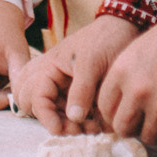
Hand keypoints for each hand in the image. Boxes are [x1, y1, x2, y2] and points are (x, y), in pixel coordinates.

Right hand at [19, 15, 140, 132]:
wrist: (125, 26)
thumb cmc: (106, 39)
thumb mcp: (92, 63)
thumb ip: (81, 91)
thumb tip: (73, 119)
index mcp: (49, 66)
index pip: (35, 97)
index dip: (46, 116)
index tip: (62, 130)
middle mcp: (50, 75)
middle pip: (32, 104)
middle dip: (52, 120)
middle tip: (76, 127)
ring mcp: (61, 81)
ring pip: (50, 109)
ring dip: (65, 122)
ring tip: (90, 126)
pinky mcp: (76, 88)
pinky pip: (67, 107)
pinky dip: (77, 118)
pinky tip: (95, 121)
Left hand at [96, 28, 156, 145]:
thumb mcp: (135, 52)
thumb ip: (122, 80)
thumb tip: (118, 110)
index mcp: (122, 72)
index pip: (105, 108)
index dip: (114, 114)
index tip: (124, 112)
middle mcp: (138, 91)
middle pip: (124, 128)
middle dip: (132, 127)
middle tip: (142, 120)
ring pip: (149, 136)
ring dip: (156, 129)